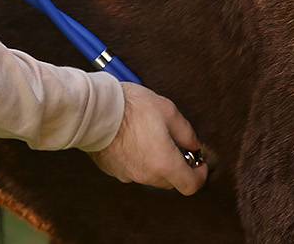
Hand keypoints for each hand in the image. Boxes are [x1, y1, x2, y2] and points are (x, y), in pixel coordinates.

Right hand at [87, 82, 207, 194]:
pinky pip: (132, 169)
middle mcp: (147, 175)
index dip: (199, 175)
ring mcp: (128, 174)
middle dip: (177, 166)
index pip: (191, 185)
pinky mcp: (113, 170)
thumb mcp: (168, 111)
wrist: (94, 110)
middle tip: (175, 145)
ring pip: (151, 175)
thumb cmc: (130, 108)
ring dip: (156, 163)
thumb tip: (193, 145)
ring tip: (150, 137)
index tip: (199, 163)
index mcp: (165, 164)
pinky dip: (137, 159)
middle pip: (170, 181)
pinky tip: (132, 140)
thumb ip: (186, 132)